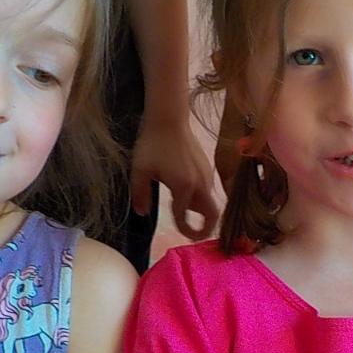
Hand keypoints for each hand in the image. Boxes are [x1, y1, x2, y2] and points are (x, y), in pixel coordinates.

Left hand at [130, 114, 219, 240]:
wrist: (169, 117)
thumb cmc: (152, 143)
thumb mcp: (139, 170)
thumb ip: (139, 194)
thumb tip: (141, 213)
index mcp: (183, 187)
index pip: (186, 218)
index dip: (184, 230)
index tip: (181, 234)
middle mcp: (200, 184)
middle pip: (213, 215)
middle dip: (206, 228)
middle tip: (196, 233)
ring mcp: (207, 175)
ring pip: (210, 202)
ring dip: (200, 210)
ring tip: (185, 209)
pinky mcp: (208, 167)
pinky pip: (208, 189)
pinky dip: (200, 197)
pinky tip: (186, 190)